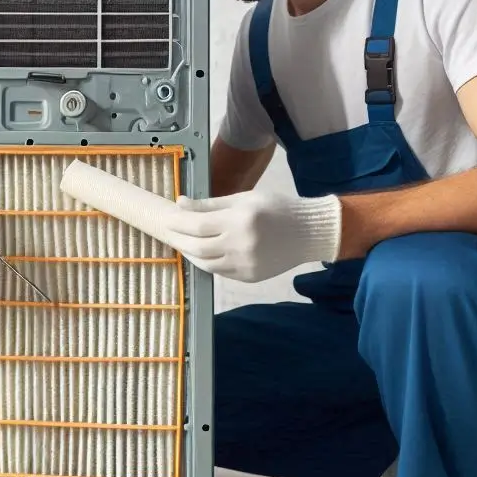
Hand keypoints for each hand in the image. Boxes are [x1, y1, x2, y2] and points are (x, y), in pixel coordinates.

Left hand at [165, 191, 341, 281]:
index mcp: (240, 220)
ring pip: (206, 263)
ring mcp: (245, 264)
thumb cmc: (277, 208)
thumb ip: (211, 204)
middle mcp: (241, 245)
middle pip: (197, 247)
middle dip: (178, 239)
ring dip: (190, 254)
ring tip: (182, 244)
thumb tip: (181, 203)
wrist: (309, 233)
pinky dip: (207, 262)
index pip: (198, 225)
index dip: (178, 222)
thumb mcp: (244, 198)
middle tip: (169, 232)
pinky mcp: (249, 277)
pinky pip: (220, 271)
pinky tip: (201, 254)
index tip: (168, 217)